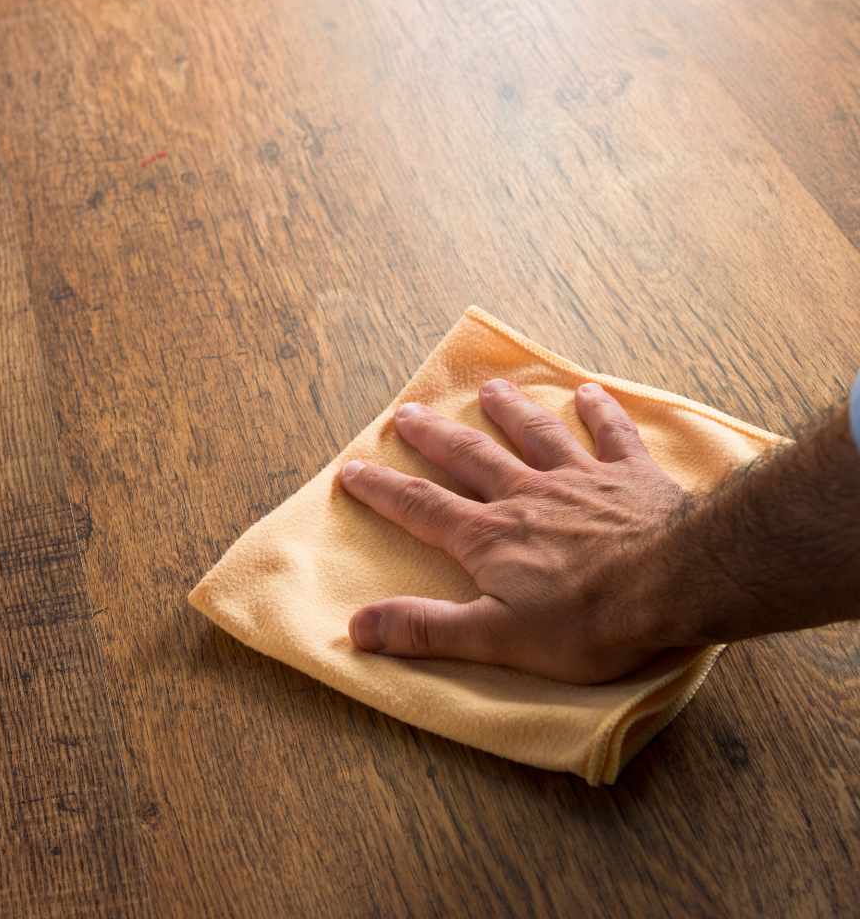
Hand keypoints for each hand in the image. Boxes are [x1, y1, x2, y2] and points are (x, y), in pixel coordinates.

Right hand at [340, 379, 686, 682]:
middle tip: (407, 412)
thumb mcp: (495, 639)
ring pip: (535, 434)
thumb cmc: (586, 621)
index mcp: (490, 536)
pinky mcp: (631, 476)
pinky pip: (612, 436)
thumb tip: (356, 627)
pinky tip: (589, 392)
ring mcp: (580, 479)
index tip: (352, 468)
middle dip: (434, 436)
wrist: (677, 584)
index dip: (382, 489)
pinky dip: (600, 413)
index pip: (421, 507)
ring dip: (510, 410)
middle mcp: (527, 495)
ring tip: (491, 389)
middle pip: (470, 457)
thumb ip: (426, 629)